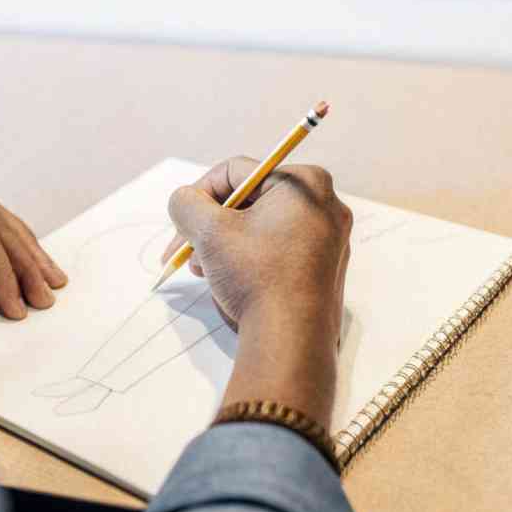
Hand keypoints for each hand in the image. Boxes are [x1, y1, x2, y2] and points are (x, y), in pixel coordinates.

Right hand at [164, 157, 351, 427]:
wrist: (291, 339)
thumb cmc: (255, 276)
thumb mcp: (209, 231)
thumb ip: (186, 203)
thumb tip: (184, 201)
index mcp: (305, 183)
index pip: (236, 172)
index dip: (199, 194)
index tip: (181, 221)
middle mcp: (325, 205)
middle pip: (249, 202)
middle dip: (211, 225)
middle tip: (186, 250)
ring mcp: (329, 239)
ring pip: (260, 228)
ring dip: (224, 244)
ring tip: (203, 270)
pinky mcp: (325, 269)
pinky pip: (278, 250)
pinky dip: (249, 259)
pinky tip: (229, 281)